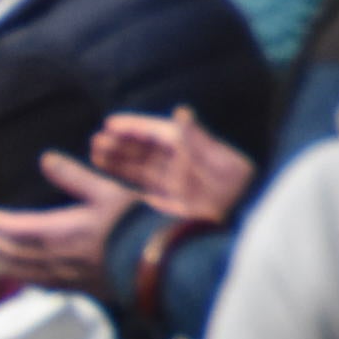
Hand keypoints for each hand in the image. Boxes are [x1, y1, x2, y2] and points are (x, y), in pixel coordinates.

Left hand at [0, 157, 143, 289]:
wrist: (163, 265)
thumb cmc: (136, 224)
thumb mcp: (108, 192)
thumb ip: (74, 176)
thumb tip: (45, 158)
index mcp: (58, 233)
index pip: (13, 229)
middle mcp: (55, 259)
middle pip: (10, 253)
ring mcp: (66, 276)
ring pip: (22, 272)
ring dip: (0, 262)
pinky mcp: (80, 288)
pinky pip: (41, 284)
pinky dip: (23, 277)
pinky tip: (22, 276)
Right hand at [88, 108, 252, 223]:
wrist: (242, 227)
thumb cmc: (237, 194)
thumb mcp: (222, 164)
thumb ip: (198, 140)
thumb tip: (182, 110)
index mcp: (193, 152)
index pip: (159, 134)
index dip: (134, 128)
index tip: (110, 124)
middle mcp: (182, 166)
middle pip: (146, 150)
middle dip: (121, 143)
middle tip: (97, 140)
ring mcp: (174, 185)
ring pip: (140, 167)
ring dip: (118, 159)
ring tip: (95, 153)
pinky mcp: (168, 204)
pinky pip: (140, 186)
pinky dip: (123, 178)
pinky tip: (106, 172)